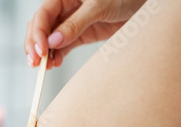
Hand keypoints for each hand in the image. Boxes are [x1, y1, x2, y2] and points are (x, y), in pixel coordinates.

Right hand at [25, 0, 146, 68]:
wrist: (145, 5)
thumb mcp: (100, 7)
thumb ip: (76, 23)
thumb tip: (53, 41)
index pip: (43, 14)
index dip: (38, 32)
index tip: (40, 50)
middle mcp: (65, 7)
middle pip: (41, 26)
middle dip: (35, 44)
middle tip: (35, 62)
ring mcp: (72, 22)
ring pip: (50, 38)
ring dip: (44, 53)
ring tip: (44, 67)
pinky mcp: (81, 34)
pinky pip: (63, 46)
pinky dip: (57, 55)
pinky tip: (54, 64)